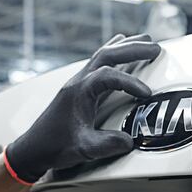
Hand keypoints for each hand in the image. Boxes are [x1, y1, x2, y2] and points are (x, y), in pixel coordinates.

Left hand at [5, 33, 161, 183]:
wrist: (34, 148)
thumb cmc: (55, 146)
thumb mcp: (83, 149)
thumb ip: (107, 145)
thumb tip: (130, 140)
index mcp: (79, 91)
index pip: (108, 76)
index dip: (130, 82)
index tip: (147, 95)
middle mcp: (78, 81)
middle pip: (107, 54)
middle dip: (133, 49)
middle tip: (156, 48)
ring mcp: (78, 82)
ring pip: (102, 54)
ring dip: (125, 47)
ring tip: (147, 42)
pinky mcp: (80, 87)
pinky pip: (99, 62)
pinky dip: (114, 52)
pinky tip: (122, 48)